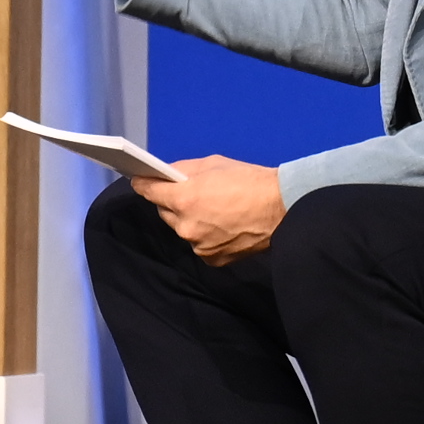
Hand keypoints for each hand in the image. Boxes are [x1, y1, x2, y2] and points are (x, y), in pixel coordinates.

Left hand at [133, 156, 284, 261]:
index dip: (144, 184)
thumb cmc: (250, 181)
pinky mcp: (212, 259)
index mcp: (184, 199)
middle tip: (190, 194)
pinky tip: (222, 225)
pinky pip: (199, 244)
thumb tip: (166, 174)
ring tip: (212, 210)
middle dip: (173, 202)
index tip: (140, 181)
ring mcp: (199, 245)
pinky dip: (205, 236)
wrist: (283, 209)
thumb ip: (183, 170)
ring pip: (183, 230)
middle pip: (165, 212)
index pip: (149, 191)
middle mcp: (186, 226)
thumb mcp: (213, 164)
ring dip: (190, 220)